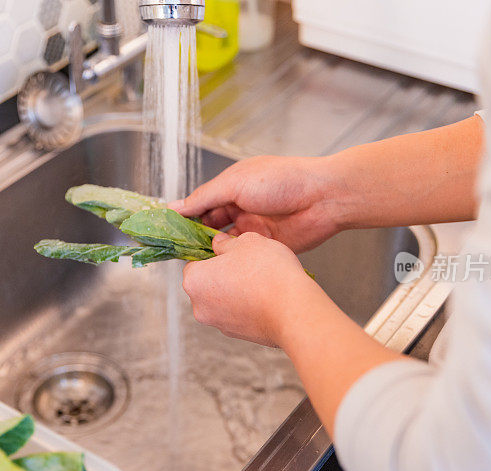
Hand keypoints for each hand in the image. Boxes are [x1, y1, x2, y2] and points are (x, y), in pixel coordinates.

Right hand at [169, 155, 348, 252]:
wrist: (324, 198)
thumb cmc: (282, 180)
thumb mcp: (235, 183)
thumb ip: (204, 197)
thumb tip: (175, 206)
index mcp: (232, 188)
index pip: (200, 204)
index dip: (183, 217)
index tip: (166, 231)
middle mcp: (241, 208)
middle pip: (209, 226)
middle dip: (193, 238)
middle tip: (176, 252)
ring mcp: (254, 229)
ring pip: (224, 244)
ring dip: (210, 252)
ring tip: (192, 263)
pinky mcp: (267, 247)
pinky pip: (243, 257)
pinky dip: (230, 263)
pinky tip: (218, 270)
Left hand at [182, 232, 318, 345]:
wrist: (294, 309)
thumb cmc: (268, 273)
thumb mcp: (246, 241)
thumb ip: (226, 242)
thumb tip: (220, 244)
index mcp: (194, 280)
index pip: (194, 263)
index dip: (213, 255)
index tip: (229, 251)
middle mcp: (200, 307)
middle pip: (207, 284)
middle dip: (224, 274)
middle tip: (246, 264)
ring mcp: (220, 324)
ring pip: (223, 300)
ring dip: (237, 290)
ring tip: (260, 280)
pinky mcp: (239, 335)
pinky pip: (239, 314)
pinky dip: (248, 306)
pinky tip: (266, 296)